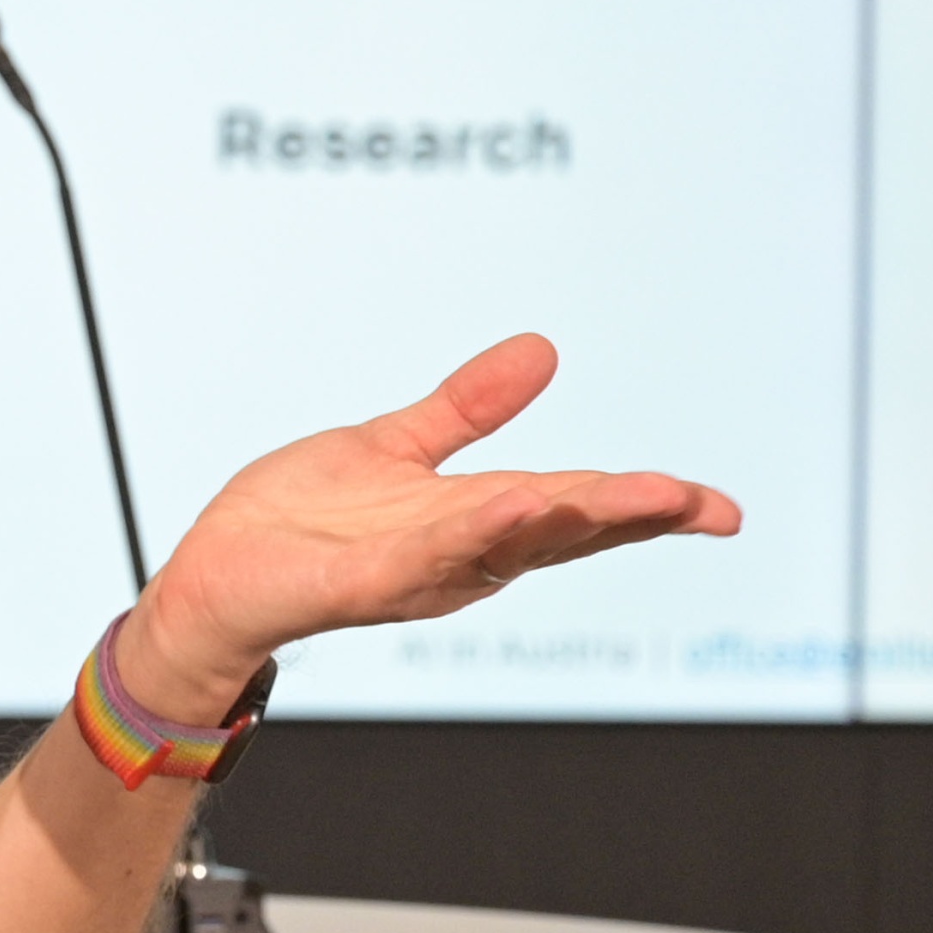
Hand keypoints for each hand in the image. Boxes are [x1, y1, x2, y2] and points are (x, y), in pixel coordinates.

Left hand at [127, 334, 738, 714]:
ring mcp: (416, 571)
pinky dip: (475, 533)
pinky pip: (427, 557)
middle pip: (563, 531)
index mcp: (477, 520)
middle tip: (701, 503)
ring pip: (511, 545)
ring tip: (637, 495)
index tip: (716, 504)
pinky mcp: (362, 583)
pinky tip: (515, 502)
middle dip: (633, 515)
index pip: (576, 507)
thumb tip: (542, 349)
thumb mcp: (396, 447)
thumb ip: (467, 408)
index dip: (646, 504)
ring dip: (572, 519)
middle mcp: (461, 553)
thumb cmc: (303, 522)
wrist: (216, 574)